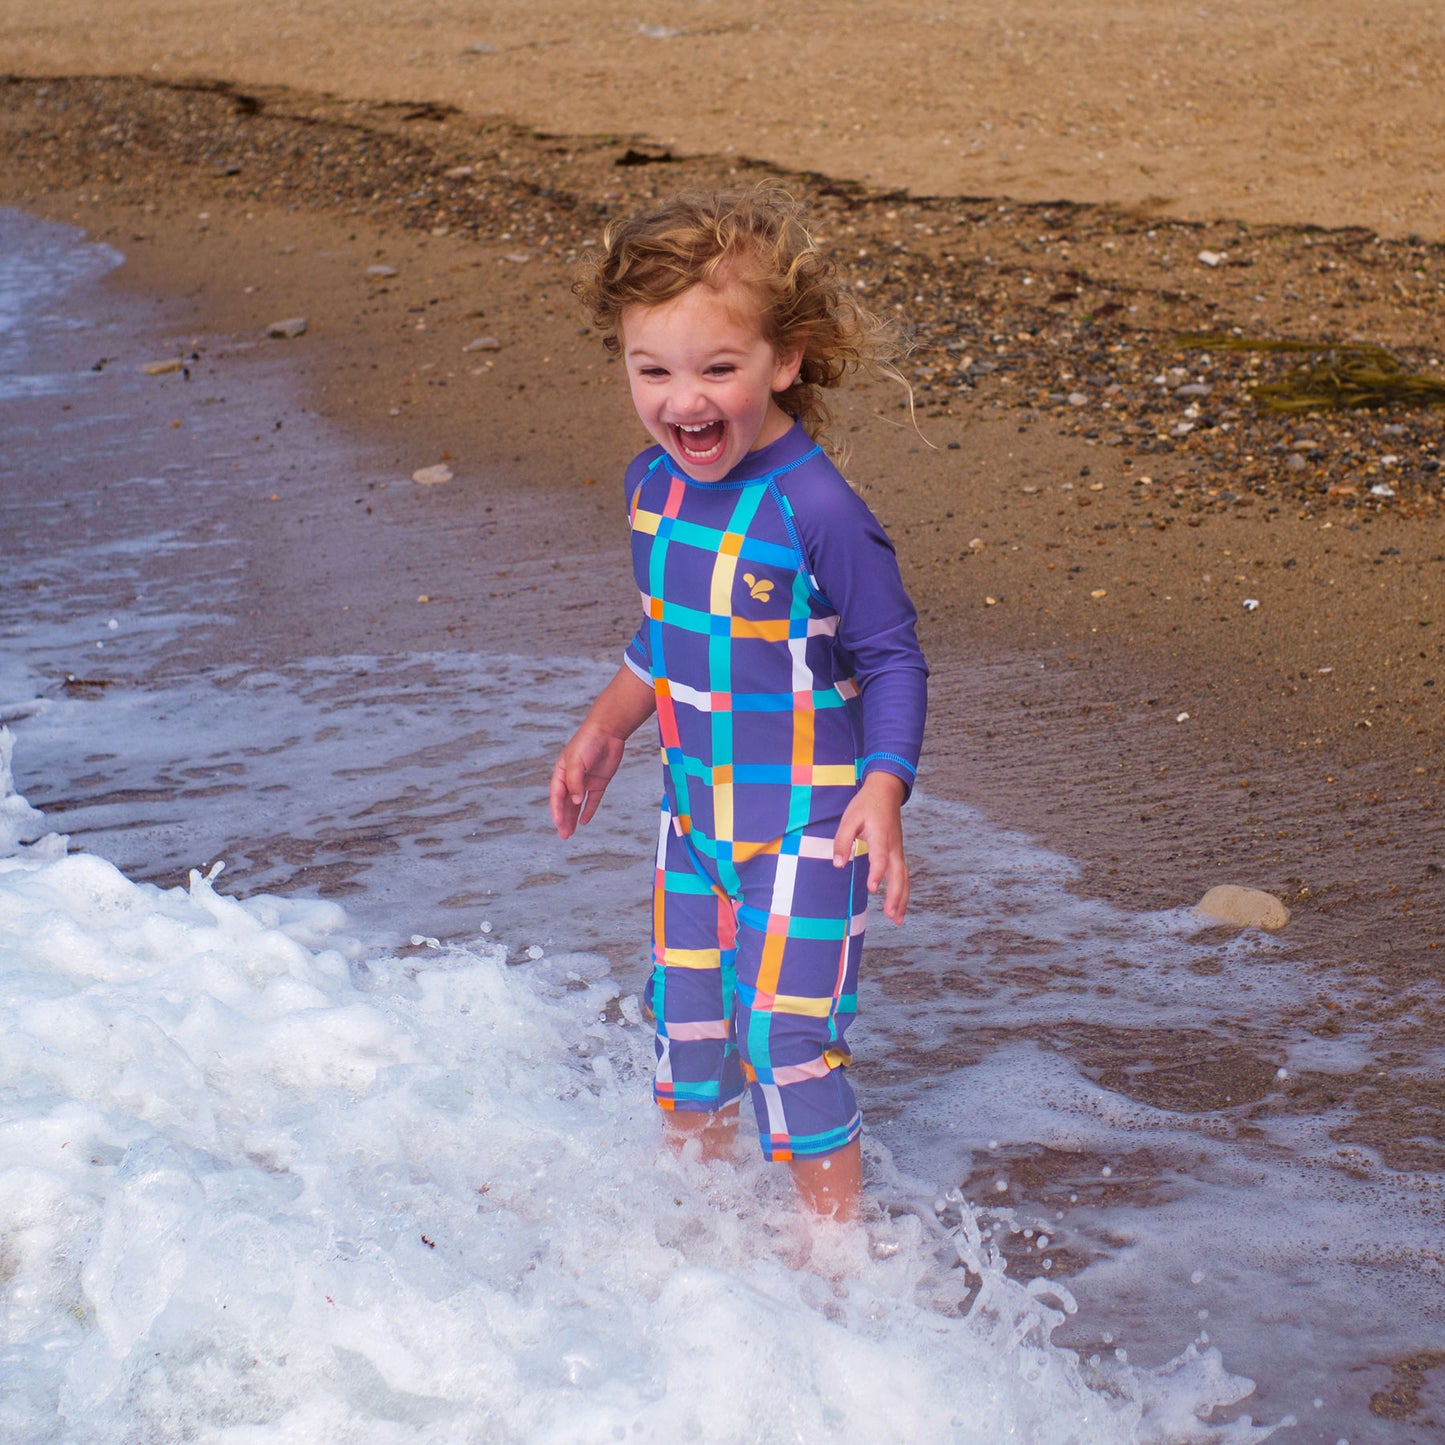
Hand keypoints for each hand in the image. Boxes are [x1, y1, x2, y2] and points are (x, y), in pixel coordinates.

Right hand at [550, 724, 626, 838]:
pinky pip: (593, 799)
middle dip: (564, 819)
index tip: (558, 823)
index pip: (557, 795)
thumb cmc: (588, 742)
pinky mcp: (599, 781)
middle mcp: (572, 778)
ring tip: (570, 833)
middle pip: (566, 802)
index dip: (557, 810)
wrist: (608, 730)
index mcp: (561, 771)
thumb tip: (575, 801)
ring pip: (577, 804)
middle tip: (563, 835)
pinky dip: (589, 810)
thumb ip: (575, 782)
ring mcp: (586, 780)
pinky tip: (585, 821)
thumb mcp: (577, 762)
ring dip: (573, 818)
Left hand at [831, 771, 909, 924]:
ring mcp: (898, 851)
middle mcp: (893, 847)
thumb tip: (839, 864)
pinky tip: (898, 907)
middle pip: (898, 875)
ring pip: (904, 878)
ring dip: (902, 900)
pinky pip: (904, 876)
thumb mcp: (849, 818)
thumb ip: (842, 841)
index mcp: (880, 836)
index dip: (877, 873)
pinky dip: (903, 892)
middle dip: (895, 896)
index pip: (880, 858)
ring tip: (897, 920)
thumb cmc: (865, 805)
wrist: (886, 792)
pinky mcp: (898, 854)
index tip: (872, 888)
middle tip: (890, 916)